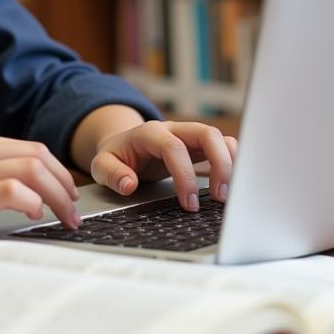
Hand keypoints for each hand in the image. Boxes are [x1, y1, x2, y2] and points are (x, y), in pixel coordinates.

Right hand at [0, 130, 80, 247]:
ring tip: (65, 218)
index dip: (58, 171)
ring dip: (58, 196)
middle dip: (66, 184)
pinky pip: (13, 191)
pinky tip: (35, 216)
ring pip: (33, 169)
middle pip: (39, 155)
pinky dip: (33, 202)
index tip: (69, 194)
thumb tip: (32, 196)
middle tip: (75, 210)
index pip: (31, 149)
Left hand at [89, 120, 236, 211]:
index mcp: (150, 133)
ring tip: (228, 195)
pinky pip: (224, 147)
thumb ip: (111, 174)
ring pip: (220, 138)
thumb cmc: (115, 157)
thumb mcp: (100, 165)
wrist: (122, 145)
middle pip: (207, 133)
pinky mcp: (200, 146)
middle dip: (219, 164)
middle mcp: (174, 129)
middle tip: (220, 197)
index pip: (174, 147)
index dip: (184, 175)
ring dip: (230, 164)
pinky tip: (232, 186)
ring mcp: (189, 135)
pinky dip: (233, 163)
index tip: (188, 204)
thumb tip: (129, 185)